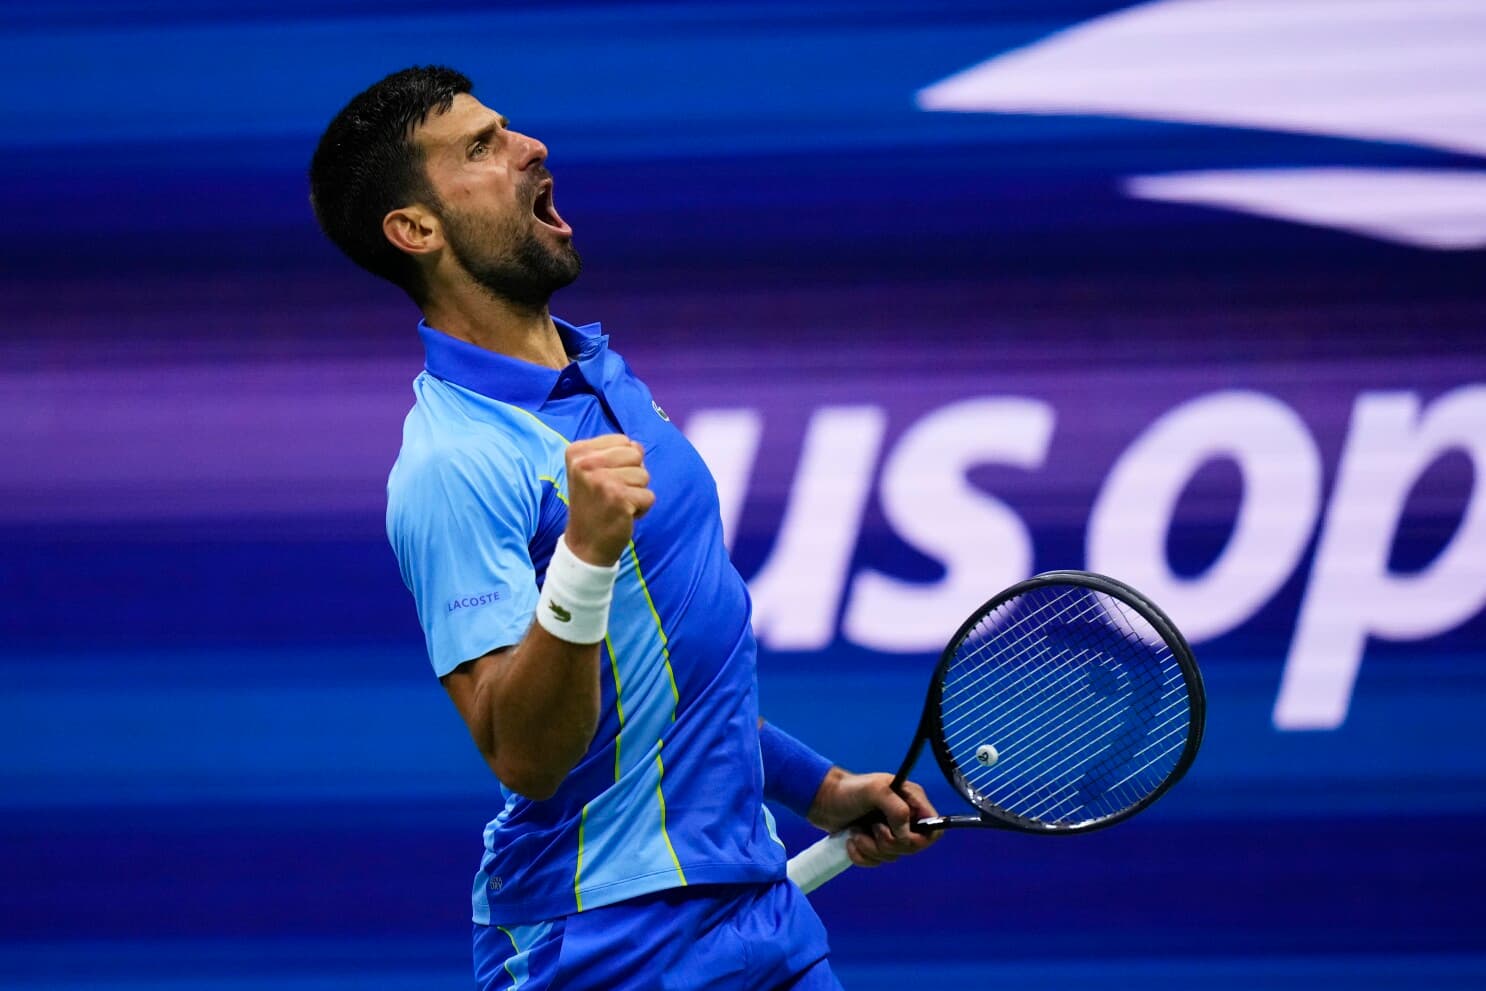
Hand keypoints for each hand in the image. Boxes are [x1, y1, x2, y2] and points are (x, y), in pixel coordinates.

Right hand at [563, 435, 653, 565]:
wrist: (585, 545)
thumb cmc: (593, 505)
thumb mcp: (593, 471)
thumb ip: (614, 453)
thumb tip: (637, 447)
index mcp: (577, 451)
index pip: (623, 440)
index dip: (622, 462)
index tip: (605, 480)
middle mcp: (586, 463)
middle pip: (636, 454)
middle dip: (632, 475)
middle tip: (613, 494)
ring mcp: (602, 480)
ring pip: (644, 475)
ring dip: (636, 493)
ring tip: (617, 504)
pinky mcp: (619, 498)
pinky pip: (649, 496)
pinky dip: (642, 509)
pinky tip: (624, 515)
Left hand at [806, 768, 939, 866]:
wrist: (822, 800)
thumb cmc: (848, 790)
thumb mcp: (874, 790)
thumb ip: (896, 808)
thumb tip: (905, 834)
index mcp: (911, 800)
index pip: (933, 827)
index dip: (920, 838)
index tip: (901, 836)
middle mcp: (904, 817)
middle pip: (912, 847)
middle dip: (888, 844)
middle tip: (872, 829)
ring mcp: (889, 832)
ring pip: (893, 856)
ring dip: (871, 849)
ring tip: (857, 833)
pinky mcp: (874, 844)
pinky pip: (877, 862)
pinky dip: (862, 856)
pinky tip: (851, 842)